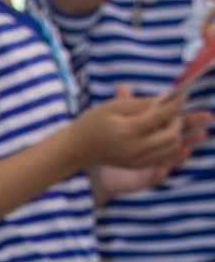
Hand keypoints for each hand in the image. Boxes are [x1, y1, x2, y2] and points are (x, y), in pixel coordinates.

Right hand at [81, 84, 205, 185]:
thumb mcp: (113, 106)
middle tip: (173, 112)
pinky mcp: (138, 166)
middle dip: (177, 121)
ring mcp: (137, 160)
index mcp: (127, 131)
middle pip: (171, 135)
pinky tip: (164, 135)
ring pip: (171, 148)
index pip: (159, 116)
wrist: (78, 148)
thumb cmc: (93, 122)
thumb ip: (140, 103)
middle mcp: (134, 148)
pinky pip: (163, 156)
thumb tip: (164, 99)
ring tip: (168, 123)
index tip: (183, 95)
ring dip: (176, 134)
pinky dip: (169, 145)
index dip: (174, 104)